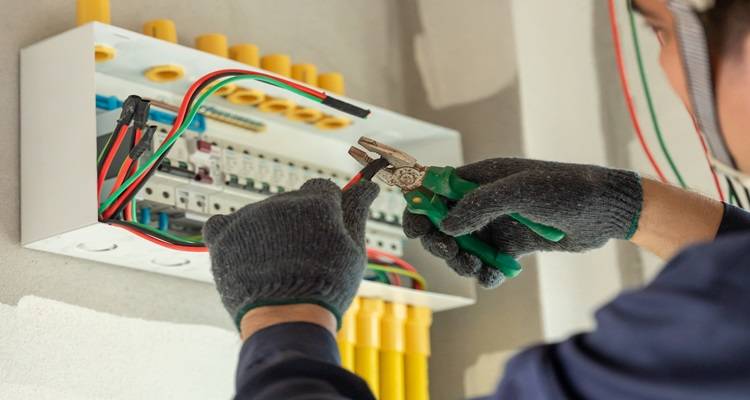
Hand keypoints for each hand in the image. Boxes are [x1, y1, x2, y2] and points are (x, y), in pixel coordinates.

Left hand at [203, 179, 378, 328]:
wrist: (286, 318)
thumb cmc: (327, 286)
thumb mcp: (354, 248)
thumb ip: (358, 210)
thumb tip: (368, 186)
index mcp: (316, 200)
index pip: (322, 188)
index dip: (326, 209)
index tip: (326, 229)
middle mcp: (281, 201)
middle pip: (292, 202)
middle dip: (299, 223)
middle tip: (305, 256)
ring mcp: (250, 216)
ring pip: (262, 215)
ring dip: (269, 232)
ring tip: (277, 266)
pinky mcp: (223, 234)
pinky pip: (223, 223)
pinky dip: (233, 235)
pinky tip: (245, 254)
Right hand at [403, 158, 641, 287]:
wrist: (606, 211)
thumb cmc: (565, 189)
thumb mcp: (519, 191)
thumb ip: (478, 205)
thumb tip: (445, 225)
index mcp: (480, 178)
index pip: (436, 189)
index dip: (419, 206)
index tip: (413, 229)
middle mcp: (484, 201)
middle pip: (443, 223)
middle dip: (440, 241)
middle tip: (451, 253)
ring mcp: (497, 223)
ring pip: (463, 247)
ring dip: (463, 261)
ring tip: (476, 268)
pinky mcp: (513, 245)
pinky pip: (488, 262)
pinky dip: (486, 272)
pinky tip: (495, 275)